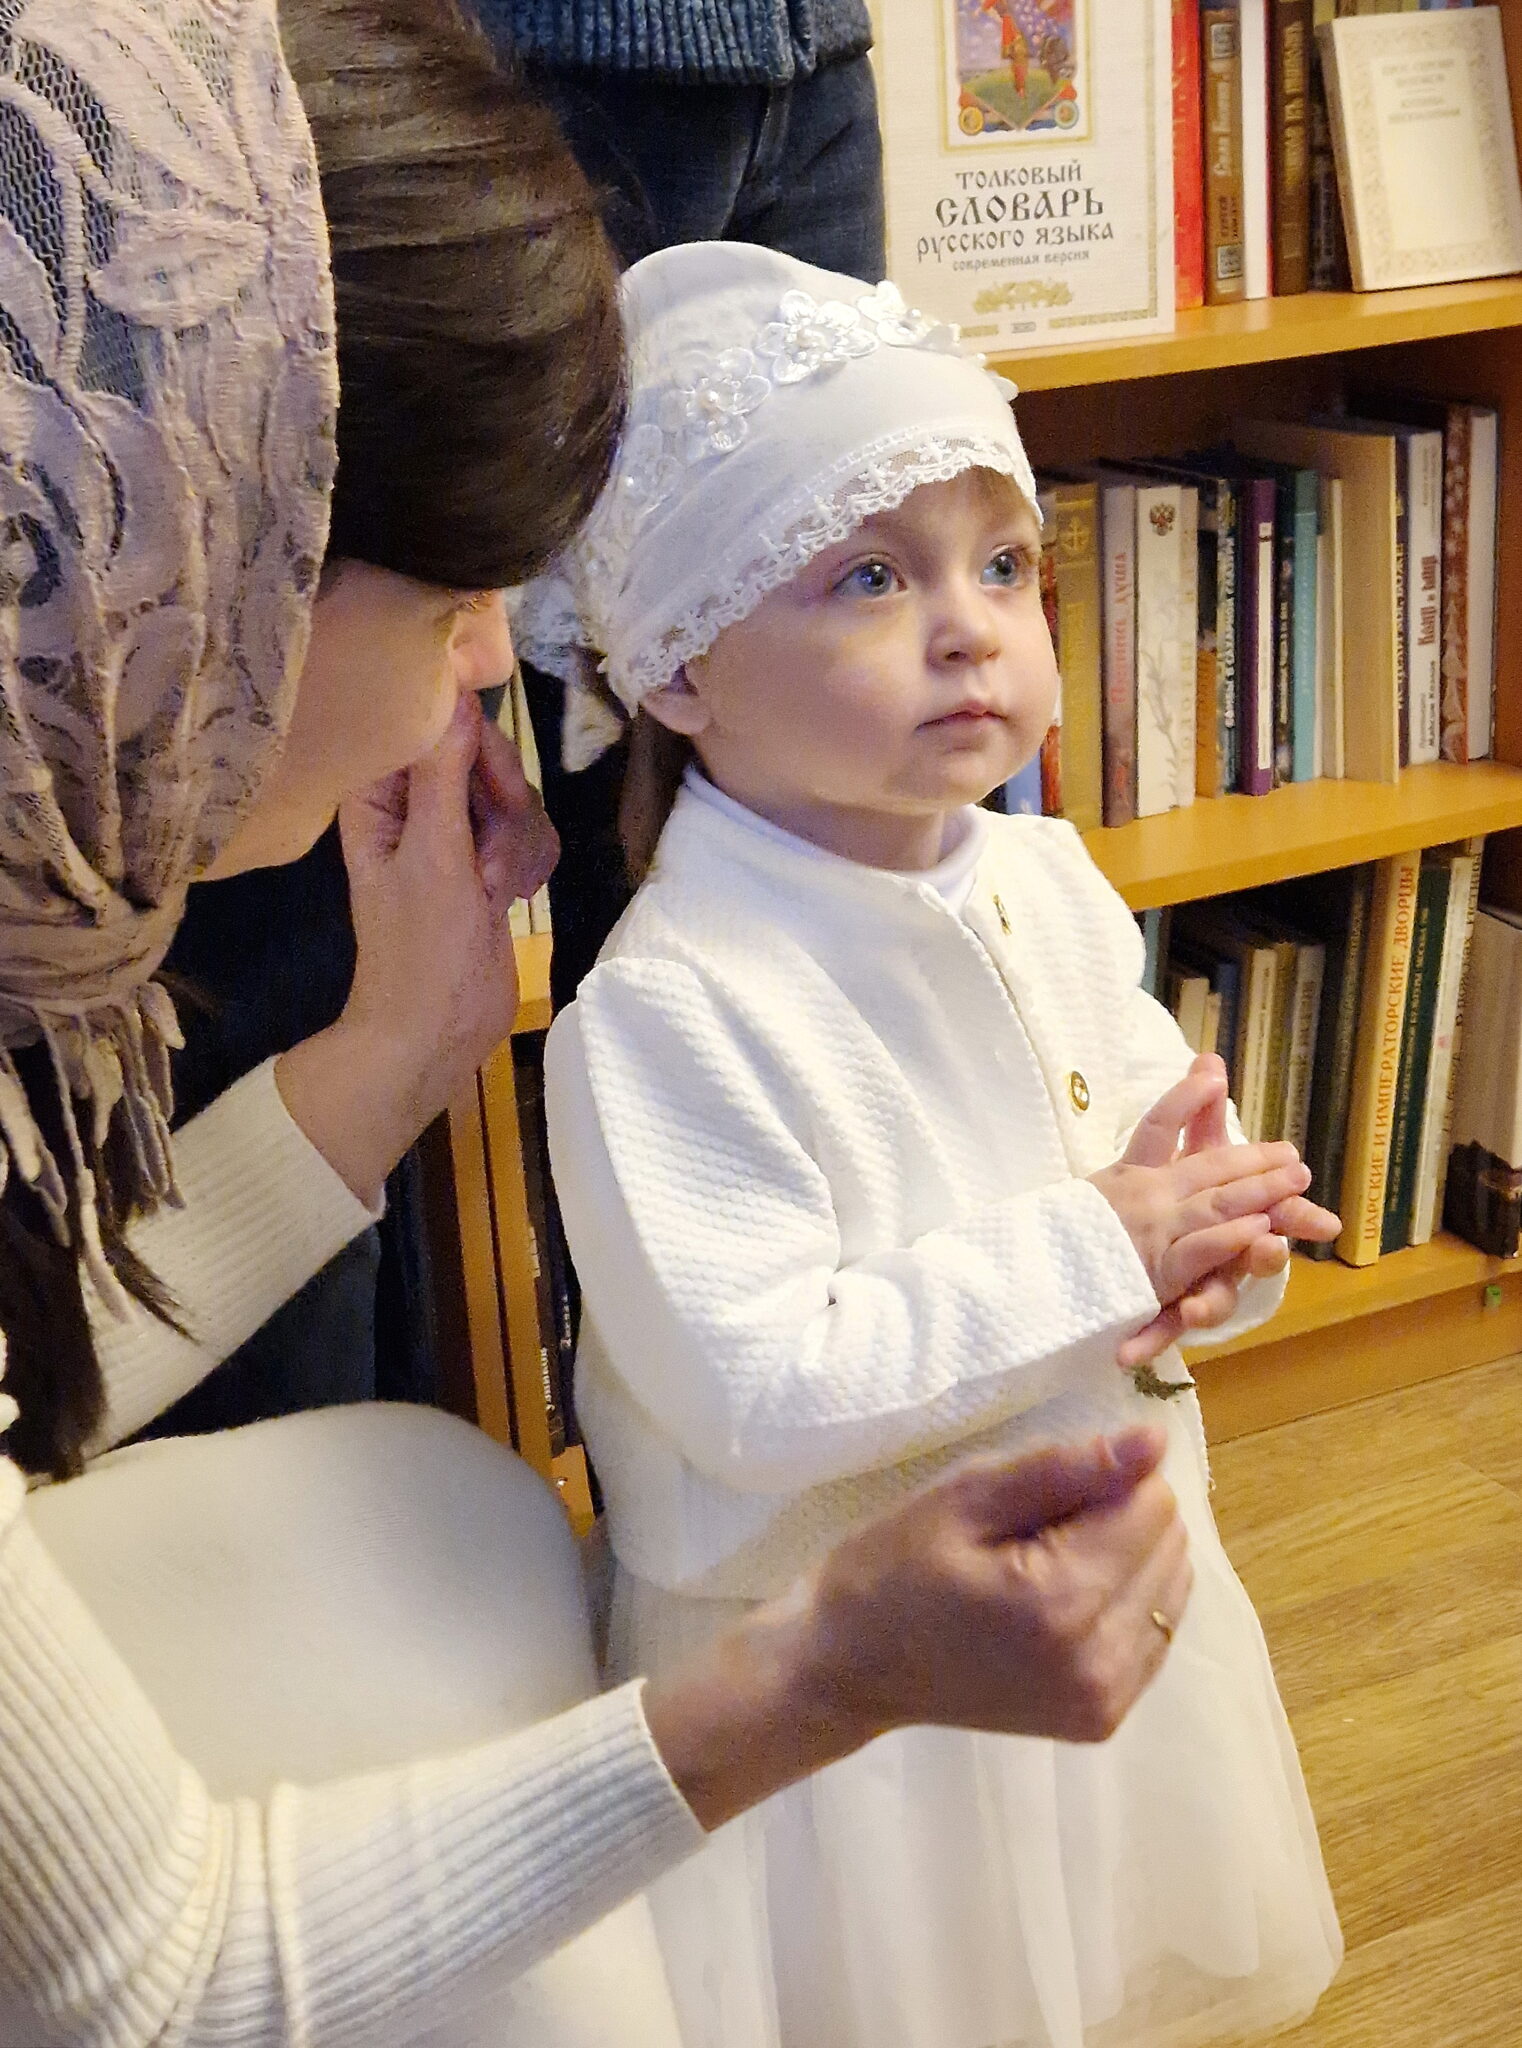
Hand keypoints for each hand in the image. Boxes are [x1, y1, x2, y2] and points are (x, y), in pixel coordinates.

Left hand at [275, 695, 558, 1205]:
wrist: (436, 1033)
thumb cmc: (419, 950)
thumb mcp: (433, 856)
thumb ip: (444, 773)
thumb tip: (458, 694)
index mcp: (381, 794)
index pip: (437, 724)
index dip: (475, 747)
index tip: (495, 791)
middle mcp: (417, 804)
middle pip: (486, 755)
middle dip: (505, 806)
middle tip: (493, 859)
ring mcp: (457, 834)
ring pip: (517, 796)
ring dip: (520, 843)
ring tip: (497, 891)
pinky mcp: (490, 862)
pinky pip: (531, 831)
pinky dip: (531, 863)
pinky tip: (512, 899)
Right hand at [644, 1426, 1190, 1831]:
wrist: (851, 1666)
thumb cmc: (894, 1567)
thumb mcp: (966, 1496)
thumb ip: (1067, 1468)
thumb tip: (1153, 1440)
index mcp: (1062, 1603)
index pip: (1152, 1505)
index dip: (1105, 1478)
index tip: (1040, 1493)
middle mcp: (1100, 1663)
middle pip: (1170, 1545)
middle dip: (1119, 1517)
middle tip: (1035, 1528)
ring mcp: (1107, 1700)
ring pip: (1173, 1586)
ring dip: (1127, 1558)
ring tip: (1048, 1563)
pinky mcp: (1105, 1717)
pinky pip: (1157, 1628)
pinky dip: (1124, 1598)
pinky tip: (1065, 1596)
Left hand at [1115, 1055, 1339, 1366]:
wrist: (1146, 1242)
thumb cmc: (1183, 1194)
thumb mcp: (1188, 1153)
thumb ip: (1198, 1112)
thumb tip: (1208, 1060)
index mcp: (1239, 1216)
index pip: (1274, 1213)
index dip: (1295, 1214)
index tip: (1322, 1220)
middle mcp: (1226, 1253)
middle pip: (1248, 1254)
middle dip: (1262, 1252)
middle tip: (1268, 1246)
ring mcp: (1198, 1284)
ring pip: (1213, 1297)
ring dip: (1211, 1302)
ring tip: (1197, 1310)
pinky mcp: (1163, 1311)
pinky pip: (1158, 1330)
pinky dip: (1145, 1342)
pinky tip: (1127, 1356)